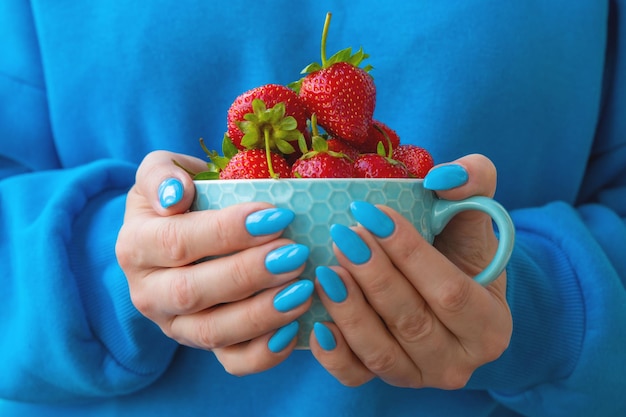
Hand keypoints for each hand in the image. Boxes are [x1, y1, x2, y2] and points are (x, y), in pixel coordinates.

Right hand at [115, 151, 312, 374]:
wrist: (178, 230)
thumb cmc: (180, 196)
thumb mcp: (161, 172)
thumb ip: (161, 174)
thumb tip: (175, 195)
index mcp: (136, 246)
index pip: (177, 242)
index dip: (226, 231)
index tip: (274, 216)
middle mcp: (148, 292)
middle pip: (192, 291)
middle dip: (248, 274)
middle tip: (295, 253)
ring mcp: (175, 325)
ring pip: (212, 332)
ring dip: (261, 314)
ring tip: (302, 289)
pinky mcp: (203, 345)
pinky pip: (231, 362)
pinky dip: (264, 353)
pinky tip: (295, 329)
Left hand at [310, 154, 511, 388]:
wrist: (446, 291)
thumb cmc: (459, 252)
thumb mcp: (474, 215)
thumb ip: (474, 183)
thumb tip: (445, 176)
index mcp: (489, 326)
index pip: (450, 292)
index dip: (410, 254)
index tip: (374, 215)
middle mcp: (458, 362)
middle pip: (411, 321)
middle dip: (374, 276)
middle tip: (344, 235)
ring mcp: (420, 376)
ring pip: (381, 352)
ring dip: (350, 310)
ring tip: (326, 269)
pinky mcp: (387, 380)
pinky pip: (356, 375)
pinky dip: (334, 353)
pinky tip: (317, 322)